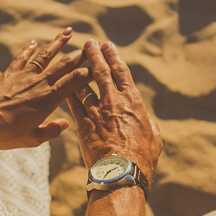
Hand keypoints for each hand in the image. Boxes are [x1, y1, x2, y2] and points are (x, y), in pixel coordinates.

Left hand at [0, 28, 91, 148]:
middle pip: (64, 64)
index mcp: (49, 100)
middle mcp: (40, 84)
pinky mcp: (10, 74)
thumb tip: (66, 124)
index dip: (89, 72)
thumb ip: (51, 131)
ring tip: (69, 31)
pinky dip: (28, 49)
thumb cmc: (6, 134)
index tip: (100, 66)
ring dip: (58, 43)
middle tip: (93, 45)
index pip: (75, 81)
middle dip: (81, 53)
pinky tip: (34, 43)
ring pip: (45, 56)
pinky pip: (22, 58)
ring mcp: (24, 76)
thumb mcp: (33, 139)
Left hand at [67, 40, 161, 182]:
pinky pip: (73, 103)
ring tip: (73, 60)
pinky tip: (62, 83)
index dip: (113, 57)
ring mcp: (96, 111)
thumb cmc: (142, 157)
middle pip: (101, 72)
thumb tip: (145, 118)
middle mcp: (113, 101)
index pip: (121, 72)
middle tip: (89, 43)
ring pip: (84, 85)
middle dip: (94, 55)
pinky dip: (68, 92)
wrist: (121, 173)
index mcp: (133, 101)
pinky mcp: (83, 124)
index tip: (108, 46)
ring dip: (78, 71)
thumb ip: (147, 122)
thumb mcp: (154, 137)